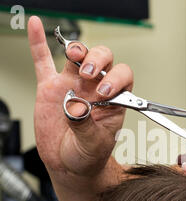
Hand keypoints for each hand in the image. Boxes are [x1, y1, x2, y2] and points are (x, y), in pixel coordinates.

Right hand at [28, 16, 132, 176]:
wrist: (70, 164)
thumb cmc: (88, 155)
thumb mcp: (93, 145)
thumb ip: (86, 126)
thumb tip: (76, 107)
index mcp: (113, 102)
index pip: (123, 77)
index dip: (116, 78)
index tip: (104, 91)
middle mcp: (94, 90)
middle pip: (103, 60)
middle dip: (97, 61)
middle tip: (88, 75)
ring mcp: (73, 86)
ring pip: (78, 57)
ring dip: (77, 51)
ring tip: (74, 56)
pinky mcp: (51, 89)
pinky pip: (44, 62)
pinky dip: (39, 44)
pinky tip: (37, 26)